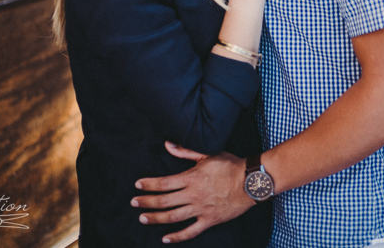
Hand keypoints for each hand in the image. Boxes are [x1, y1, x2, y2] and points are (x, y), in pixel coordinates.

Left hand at [131, 142, 253, 242]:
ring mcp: (201, 209)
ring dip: (157, 219)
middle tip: (134, 203)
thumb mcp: (206, 154)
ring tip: (143, 218)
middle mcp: (193, 195)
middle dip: (147, 202)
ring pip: (174, 217)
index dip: (149, 184)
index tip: (137, 185)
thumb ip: (185, 151)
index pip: (164, 182)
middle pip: (165, 201)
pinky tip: (166, 239)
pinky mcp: (209, 220)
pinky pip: (190, 231)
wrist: (250, 181)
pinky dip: (177, 237)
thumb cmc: (229, 165)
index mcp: (192, 177)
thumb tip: (167, 144)